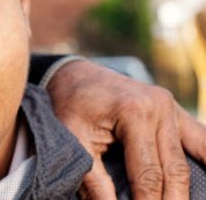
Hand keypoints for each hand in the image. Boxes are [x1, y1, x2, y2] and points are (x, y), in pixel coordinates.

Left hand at [46, 58, 205, 199]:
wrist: (74, 75)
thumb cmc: (71, 105)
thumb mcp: (72, 139)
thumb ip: (94, 180)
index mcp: (133, 113)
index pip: (148, 175)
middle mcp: (159, 108)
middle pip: (175, 172)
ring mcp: (172, 108)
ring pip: (194, 159)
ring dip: (189, 190)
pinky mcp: (177, 112)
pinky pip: (201, 141)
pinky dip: (205, 161)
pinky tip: (205, 184)